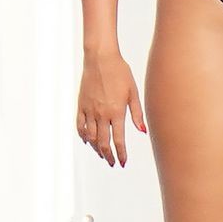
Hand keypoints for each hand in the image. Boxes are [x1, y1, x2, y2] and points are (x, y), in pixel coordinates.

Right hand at [77, 52, 145, 166]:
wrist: (100, 59)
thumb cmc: (120, 73)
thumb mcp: (133, 92)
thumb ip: (137, 113)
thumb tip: (142, 131)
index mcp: (116, 112)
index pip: (118, 140)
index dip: (121, 154)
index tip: (123, 162)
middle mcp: (101, 114)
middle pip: (103, 143)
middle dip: (108, 156)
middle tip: (113, 162)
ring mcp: (89, 110)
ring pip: (91, 137)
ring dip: (97, 148)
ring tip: (102, 154)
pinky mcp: (81, 105)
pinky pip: (80, 125)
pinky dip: (83, 136)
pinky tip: (87, 140)